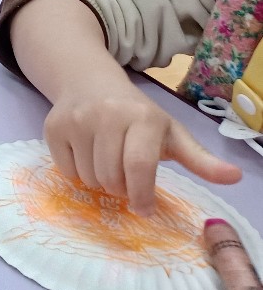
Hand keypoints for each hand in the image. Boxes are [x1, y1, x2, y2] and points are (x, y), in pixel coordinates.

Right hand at [45, 85, 241, 215]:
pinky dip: (77, 172)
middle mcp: (106, 114)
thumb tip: (235, 178)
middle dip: (120, 188)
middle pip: (111, 178)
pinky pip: (66, 170)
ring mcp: (76, 119)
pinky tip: (84, 153)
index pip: (139, 167)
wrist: (87, 81)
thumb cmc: (135, 113)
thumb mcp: (170, 132)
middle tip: (124, 177)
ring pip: (88, 178)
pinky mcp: (53, 127)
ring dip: (98, 181)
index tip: (145, 209)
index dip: (142, 195)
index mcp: (142, 117)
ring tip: (105, 162)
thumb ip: (200, 159)